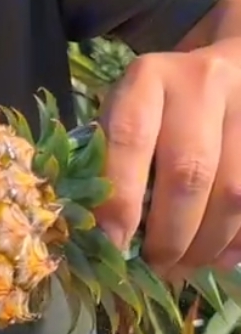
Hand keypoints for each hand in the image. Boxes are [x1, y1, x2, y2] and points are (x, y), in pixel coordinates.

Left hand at [94, 48, 240, 279]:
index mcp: (150, 78)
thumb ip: (114, 159)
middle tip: (156, 267)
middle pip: (190, 172)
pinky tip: (218, 256)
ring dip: (207, 244)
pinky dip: (239, 240)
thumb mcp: (128, 110)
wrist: (231, 66)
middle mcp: (203, 85)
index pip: (131, 138)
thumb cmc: (162, 100)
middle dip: (171, 234)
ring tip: (184, 267)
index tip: (114, 245)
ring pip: (234, 193)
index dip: (122, 198)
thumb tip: (106, 235)